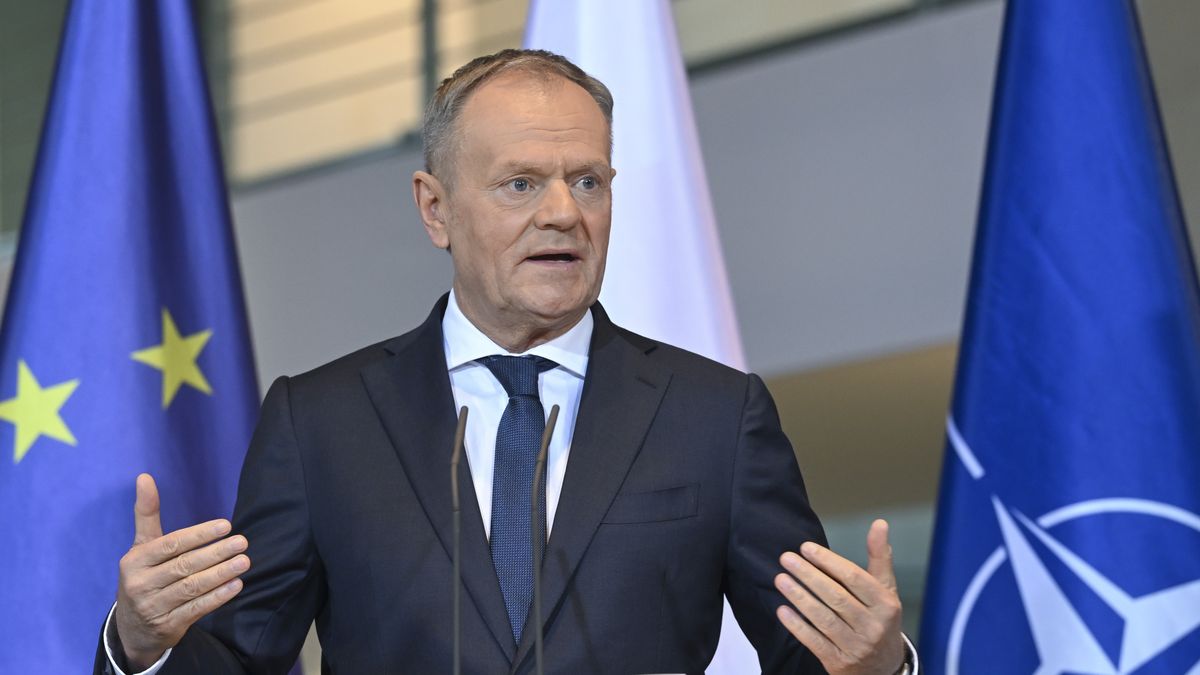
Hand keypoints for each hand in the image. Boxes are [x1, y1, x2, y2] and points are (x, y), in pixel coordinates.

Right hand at [113, 474, 249, 668]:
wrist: (131, 629)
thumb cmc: (143, 577)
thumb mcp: (141, 547)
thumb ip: (146, 514)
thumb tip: (144, 476)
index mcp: (135, 561)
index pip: (171, 544)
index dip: (199, 535)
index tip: (225, 525)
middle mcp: (141, 584)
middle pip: (184, 566)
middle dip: (216, 553)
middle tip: (242, 542)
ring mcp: (153, 607)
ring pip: (192, 588)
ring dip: (221, 574)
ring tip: (244, 561)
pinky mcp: (167, 626)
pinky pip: (195, 609)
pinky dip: (217, 597)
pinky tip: (236, 585)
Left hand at [774, 519, 903, 674]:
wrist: (884, 669)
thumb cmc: (881, 620)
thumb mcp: (886, 590)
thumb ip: (879, 557)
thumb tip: (879, 523)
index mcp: (886, 605)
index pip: (854, 578)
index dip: (829, 561)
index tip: (806, 547)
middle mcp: (872, 626)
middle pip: (836, 596)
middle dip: (808, 575)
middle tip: (786, 558)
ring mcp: (856, 647)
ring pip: (823, 618)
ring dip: (799, 597)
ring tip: (780, 579)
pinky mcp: (839, 662)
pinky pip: (815, 641)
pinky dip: (797, 626)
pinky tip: (782, 610)